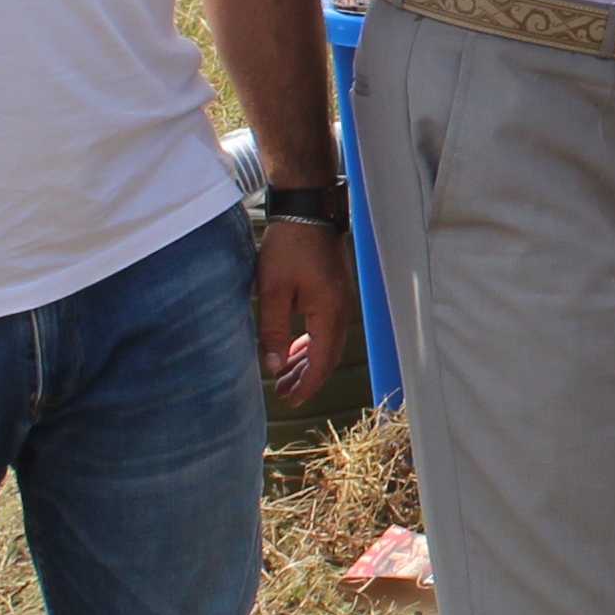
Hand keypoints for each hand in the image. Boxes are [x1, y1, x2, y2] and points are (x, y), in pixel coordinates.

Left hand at [255, 218, 349, 403]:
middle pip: (328, 356)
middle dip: (307, 378)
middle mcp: (341, 310)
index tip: (290, 400)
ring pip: (328, 343)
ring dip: (308, 362)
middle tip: (284, 394)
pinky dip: (312, 344)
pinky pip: (327, 328)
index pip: (321, 361)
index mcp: (329, 313)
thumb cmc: (289, 248)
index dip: (307, 384)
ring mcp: (341, 301)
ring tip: (286, 377)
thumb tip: (274, 366)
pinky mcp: (335, 292)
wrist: (308, 213)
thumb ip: (274, 331)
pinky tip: (295, 349)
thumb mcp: (272, 290)